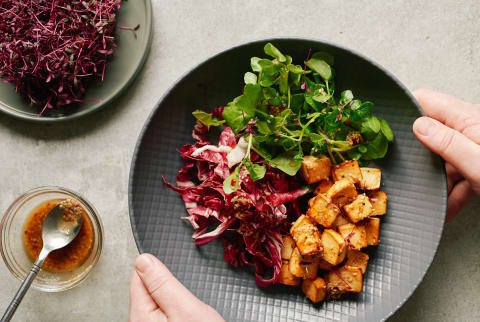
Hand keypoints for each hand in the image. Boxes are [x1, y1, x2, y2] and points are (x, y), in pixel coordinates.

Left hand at [129, 253, 224, 321]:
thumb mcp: (187, 308)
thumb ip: (162, 283)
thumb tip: (143, 260)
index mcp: (140, 316)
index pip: (139, 275)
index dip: (160, 273)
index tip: (173, 284)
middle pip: (148, 291)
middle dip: (168, 291)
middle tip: (186, 307)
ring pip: (157, 304)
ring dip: (173, 305)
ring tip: (189, 318)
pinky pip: (163, 317)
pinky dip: (175, 316)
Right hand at [412, 89, 479, 221]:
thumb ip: (447, 143)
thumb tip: (418, 125)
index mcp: (470, 119)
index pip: (426, 100)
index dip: (405, 110)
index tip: (387, 129)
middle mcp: (472, 128)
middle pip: (432, 132)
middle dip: (419, 155)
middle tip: (406, 174)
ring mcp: (477, 146)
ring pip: (444, 157)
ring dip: (437, 179)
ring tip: (434, 202)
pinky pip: (460, 172)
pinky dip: (453, 190)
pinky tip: (448, 208)